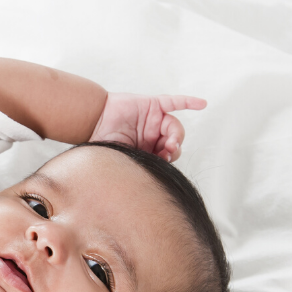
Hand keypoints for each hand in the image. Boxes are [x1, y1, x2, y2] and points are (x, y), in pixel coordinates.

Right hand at [89, 93, 206, 162]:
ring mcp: (152, 119)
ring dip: (176, 134)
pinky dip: (188, 102)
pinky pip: (174, 102)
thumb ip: (134, 169)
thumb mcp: (120, 159)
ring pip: (173, 126)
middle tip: (168, 152)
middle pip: (173, 141)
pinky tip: (201, 104)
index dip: (168, 158)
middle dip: (174, 148)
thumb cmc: (100, 142)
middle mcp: (151, 135)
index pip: (165, 154)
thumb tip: (144, 189)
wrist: (91, 121)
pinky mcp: (152, 104)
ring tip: (171, 142)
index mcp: (145, 148)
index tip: (163, 161)